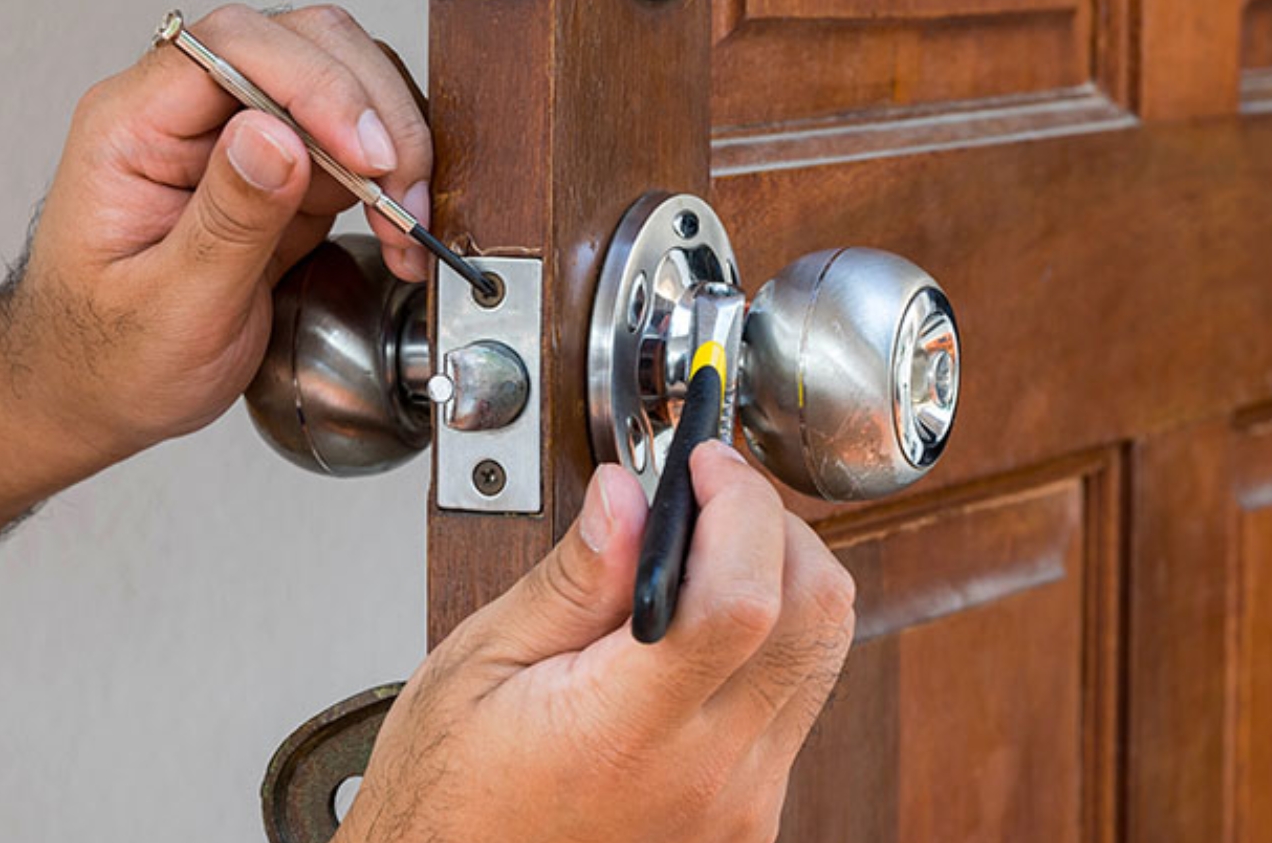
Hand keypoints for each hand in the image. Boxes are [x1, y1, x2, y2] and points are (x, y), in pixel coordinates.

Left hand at [2, 4, 433, 466]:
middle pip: (300, 43)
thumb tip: (275, 135)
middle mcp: (185, 113)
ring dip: (389, 143)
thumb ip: (225, 220)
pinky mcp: (278, 170)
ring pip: (339, 82)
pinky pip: (349, 142)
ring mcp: (235, 136)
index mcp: (132, 126)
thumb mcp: (167, 306)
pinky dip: (388, 178)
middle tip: (399, 193)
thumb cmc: (106, 356)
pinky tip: (397, 230)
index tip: (364, 152)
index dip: (314, 83)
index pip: (232, 46)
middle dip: (368, 110)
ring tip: (404, 223)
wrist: (96, 394)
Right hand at [341, 444, 855, 842]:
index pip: (744, 600)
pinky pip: (796, 703)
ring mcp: (740, 804)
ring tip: (697, 554)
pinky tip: (697, 626)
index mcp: (626, 734)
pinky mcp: (749, 815)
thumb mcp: (481, 662)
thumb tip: (629, 494)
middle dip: (774, 525)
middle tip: (709, 494)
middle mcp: (707, 777)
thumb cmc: (449, 790)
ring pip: (822, 656)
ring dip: (780, 579)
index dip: (741, 508)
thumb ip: (573, 578)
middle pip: (815, 617)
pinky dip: (768, 640)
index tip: (704, 464)